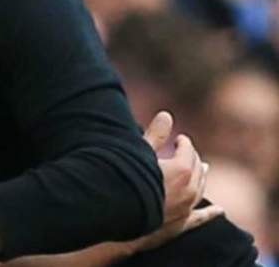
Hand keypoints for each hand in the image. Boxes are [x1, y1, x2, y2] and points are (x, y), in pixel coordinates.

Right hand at [128, 111, 222, 253]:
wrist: (118, 213)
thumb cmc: (126, 179)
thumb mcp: (138, 153)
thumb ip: (155, 135)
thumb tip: (167, 115)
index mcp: (182, 169)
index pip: (188, 149)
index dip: (183, 142)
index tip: (177, 138)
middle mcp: (189, 189)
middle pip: (197, 168)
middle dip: (192, 157)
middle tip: (184, 150)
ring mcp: (187, 208)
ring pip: (200, 189)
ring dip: (201, 177)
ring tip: (203, 169)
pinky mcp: (181, 223)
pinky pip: (200, 217)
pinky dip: (210, 213)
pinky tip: (219, 211)